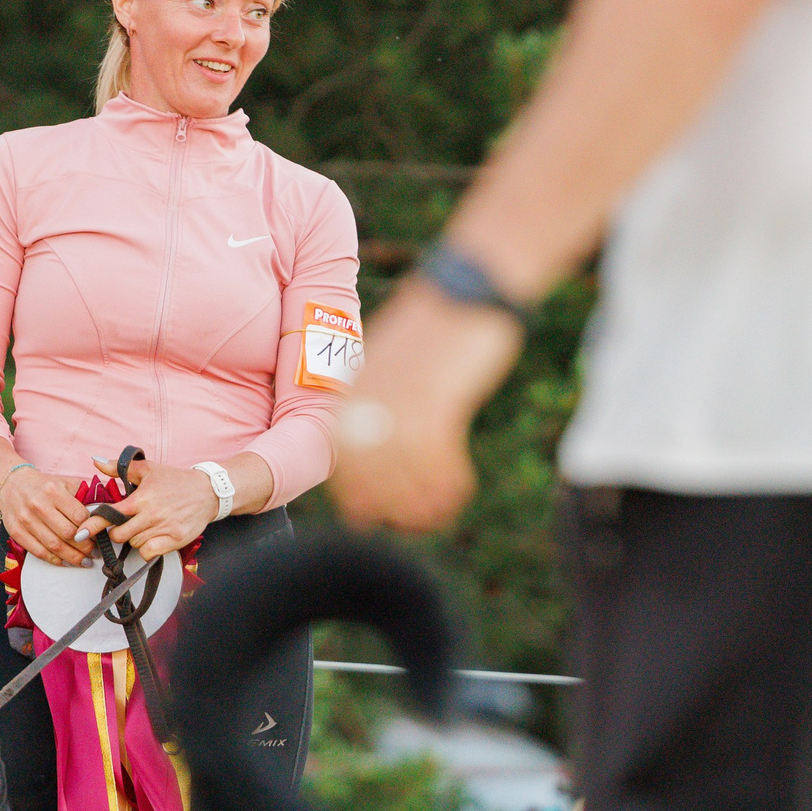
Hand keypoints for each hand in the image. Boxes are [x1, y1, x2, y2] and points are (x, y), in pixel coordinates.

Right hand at [0, 465, 96, 566]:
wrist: (11, 484)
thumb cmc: (43, 486)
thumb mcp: (63, 482)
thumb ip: (82, 496)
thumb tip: (103, 513)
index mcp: (53, 491)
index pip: (79, 516)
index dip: (93, 530)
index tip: (101, 537)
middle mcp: (38, 505)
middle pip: (68, 533)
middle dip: (85, 547)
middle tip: (96, 553)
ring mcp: (25, 520)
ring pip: (54, 545)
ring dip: (73, 557)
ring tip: (85, 561)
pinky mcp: (16, 532)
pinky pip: (39, 552)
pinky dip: (55, 560)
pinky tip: (66, 562)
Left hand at [80, 457, 215, 563]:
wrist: (208, 492)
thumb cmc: (176, 480)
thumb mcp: (148, 469)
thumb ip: (119, 468)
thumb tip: (96, 462)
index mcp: (141, 498)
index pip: (110, 513)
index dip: (93, 524)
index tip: (81, 533)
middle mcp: (151, 514)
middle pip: (119, 535)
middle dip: (117, 532)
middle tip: (126, 524)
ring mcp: (164, 528)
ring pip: (134, 544)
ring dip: (135, 539)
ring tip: (145, 526)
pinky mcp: (175, 540)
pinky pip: (149, 553)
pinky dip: (147, 549)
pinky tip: (153, 538)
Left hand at [329, 284, 522, 532]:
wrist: (467, 288)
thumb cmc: (436, 329)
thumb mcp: (393, 368)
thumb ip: (381, 406)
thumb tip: (386, 451)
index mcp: (350, 393)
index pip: (344, 464)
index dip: (363, 499)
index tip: (378, 518)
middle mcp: (366, 403)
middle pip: (371, 479)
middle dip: (393, 509)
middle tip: (415, 523)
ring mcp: (398, 404)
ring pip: (405, 478)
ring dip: (424, 503)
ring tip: (440, 513)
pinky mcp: (434, 403)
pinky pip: (437, 464)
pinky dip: (449, 485)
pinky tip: (459, 491)